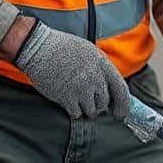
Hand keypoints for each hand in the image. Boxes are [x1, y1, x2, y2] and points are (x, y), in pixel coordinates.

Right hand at [14, 20, 129, 119]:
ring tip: (75, 98)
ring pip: (92, 110)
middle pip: (105, 102)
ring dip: (85, 109)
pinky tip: (66, 99)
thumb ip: (100, 69)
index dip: (123, 104)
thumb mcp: (89, 52)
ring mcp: (81, 88)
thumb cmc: (61, 48)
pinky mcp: (67, 97)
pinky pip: (76, 113)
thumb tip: (108, 89)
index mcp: (102, 63)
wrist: (38, 48)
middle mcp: (95, 77)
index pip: (121, 88)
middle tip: (90, 103)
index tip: (120, 114)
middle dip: (99, 106)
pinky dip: (73, 111)